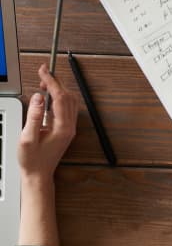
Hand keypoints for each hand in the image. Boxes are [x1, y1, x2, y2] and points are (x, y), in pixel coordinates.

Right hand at [18, 64, 77, 180]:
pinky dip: (60, 97)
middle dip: (56, 82)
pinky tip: (49, 97)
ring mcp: (70, 128)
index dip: (52, 81)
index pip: (60, 97)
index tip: (43, 70)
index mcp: (62, 128)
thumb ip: (33, 116)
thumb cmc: (32, 160)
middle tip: (42, 73)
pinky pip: (68, 108)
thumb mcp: (27, 138)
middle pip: (68, 96)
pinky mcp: (67, 129)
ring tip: (44, 84)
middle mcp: (70, 126)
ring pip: (70, 101)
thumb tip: (38, 97)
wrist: (39, 175)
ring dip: (59, 89)